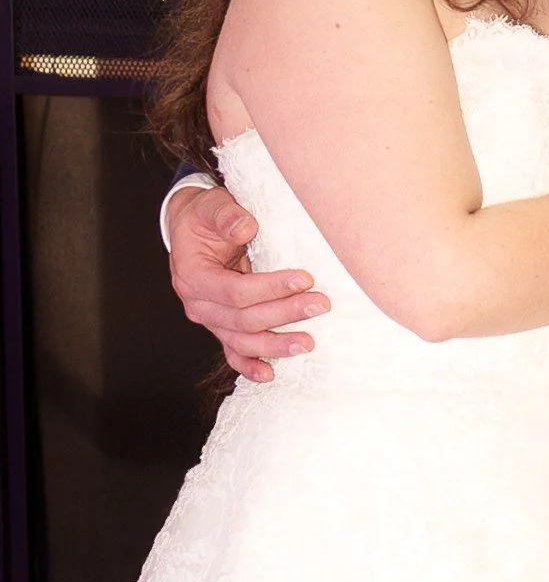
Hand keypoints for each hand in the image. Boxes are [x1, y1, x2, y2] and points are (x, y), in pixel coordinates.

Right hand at [166, 184, 326, 384]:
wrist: (193, 227)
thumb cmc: (206, 216)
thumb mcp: (212, 206)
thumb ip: (226, 215)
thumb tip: (245, 228)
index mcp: (193, 277)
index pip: (234, 291)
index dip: (270, 288)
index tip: (305, 278)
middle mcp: (199, 304)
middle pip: (243, 319)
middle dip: (284, 314)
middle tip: (321, 305)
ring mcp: (210, 319)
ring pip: (242, 341)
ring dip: (275, 345)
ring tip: (308, 343)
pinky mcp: (222, 325)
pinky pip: (234, 351)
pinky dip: (250, 366)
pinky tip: (270, 375)